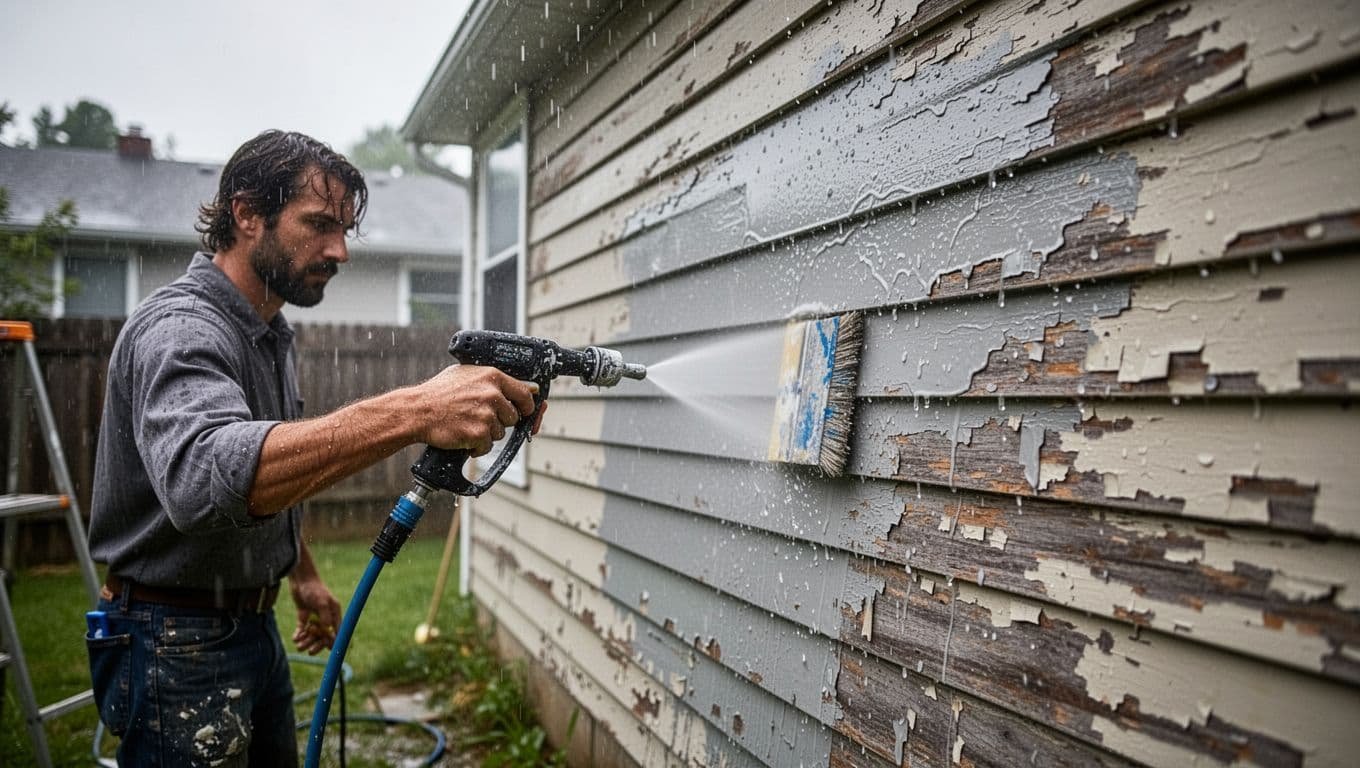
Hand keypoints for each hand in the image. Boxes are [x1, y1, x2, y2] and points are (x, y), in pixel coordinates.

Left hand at [290, 576, 340, 654]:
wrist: (300, 580)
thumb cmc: (313, 588)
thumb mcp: (321, 601)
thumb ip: (325, 616)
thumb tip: (328, 630)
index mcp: (334, 613)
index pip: (338, 631)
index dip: (335, 641)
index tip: (331, 650)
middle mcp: (326, 617)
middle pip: (324, 636)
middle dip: (318, 644)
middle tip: (310, 651)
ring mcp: (314, 617)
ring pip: (312, 634)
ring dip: (307, 641)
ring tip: (299, 646)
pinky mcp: (304, 616)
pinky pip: (303, 629)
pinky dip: (300, 635)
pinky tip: (295, 638)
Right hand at [415, 365, 537, 455]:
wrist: (417, 411)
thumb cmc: (438, 392)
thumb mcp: (467, 374)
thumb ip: (496, 379)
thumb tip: (529, 386)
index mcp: (492, 377)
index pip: (525, 393)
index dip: (526, 405)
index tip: (523, 410)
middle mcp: (492, 395)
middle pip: (513, 416)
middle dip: (500, 420)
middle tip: (480, 417)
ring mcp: (486, 415)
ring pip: (500, 433)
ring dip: (486, 433)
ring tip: (466, 424)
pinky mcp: (478, 433)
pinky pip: (487, 446)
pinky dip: (476, 447)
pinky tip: (463, 436)